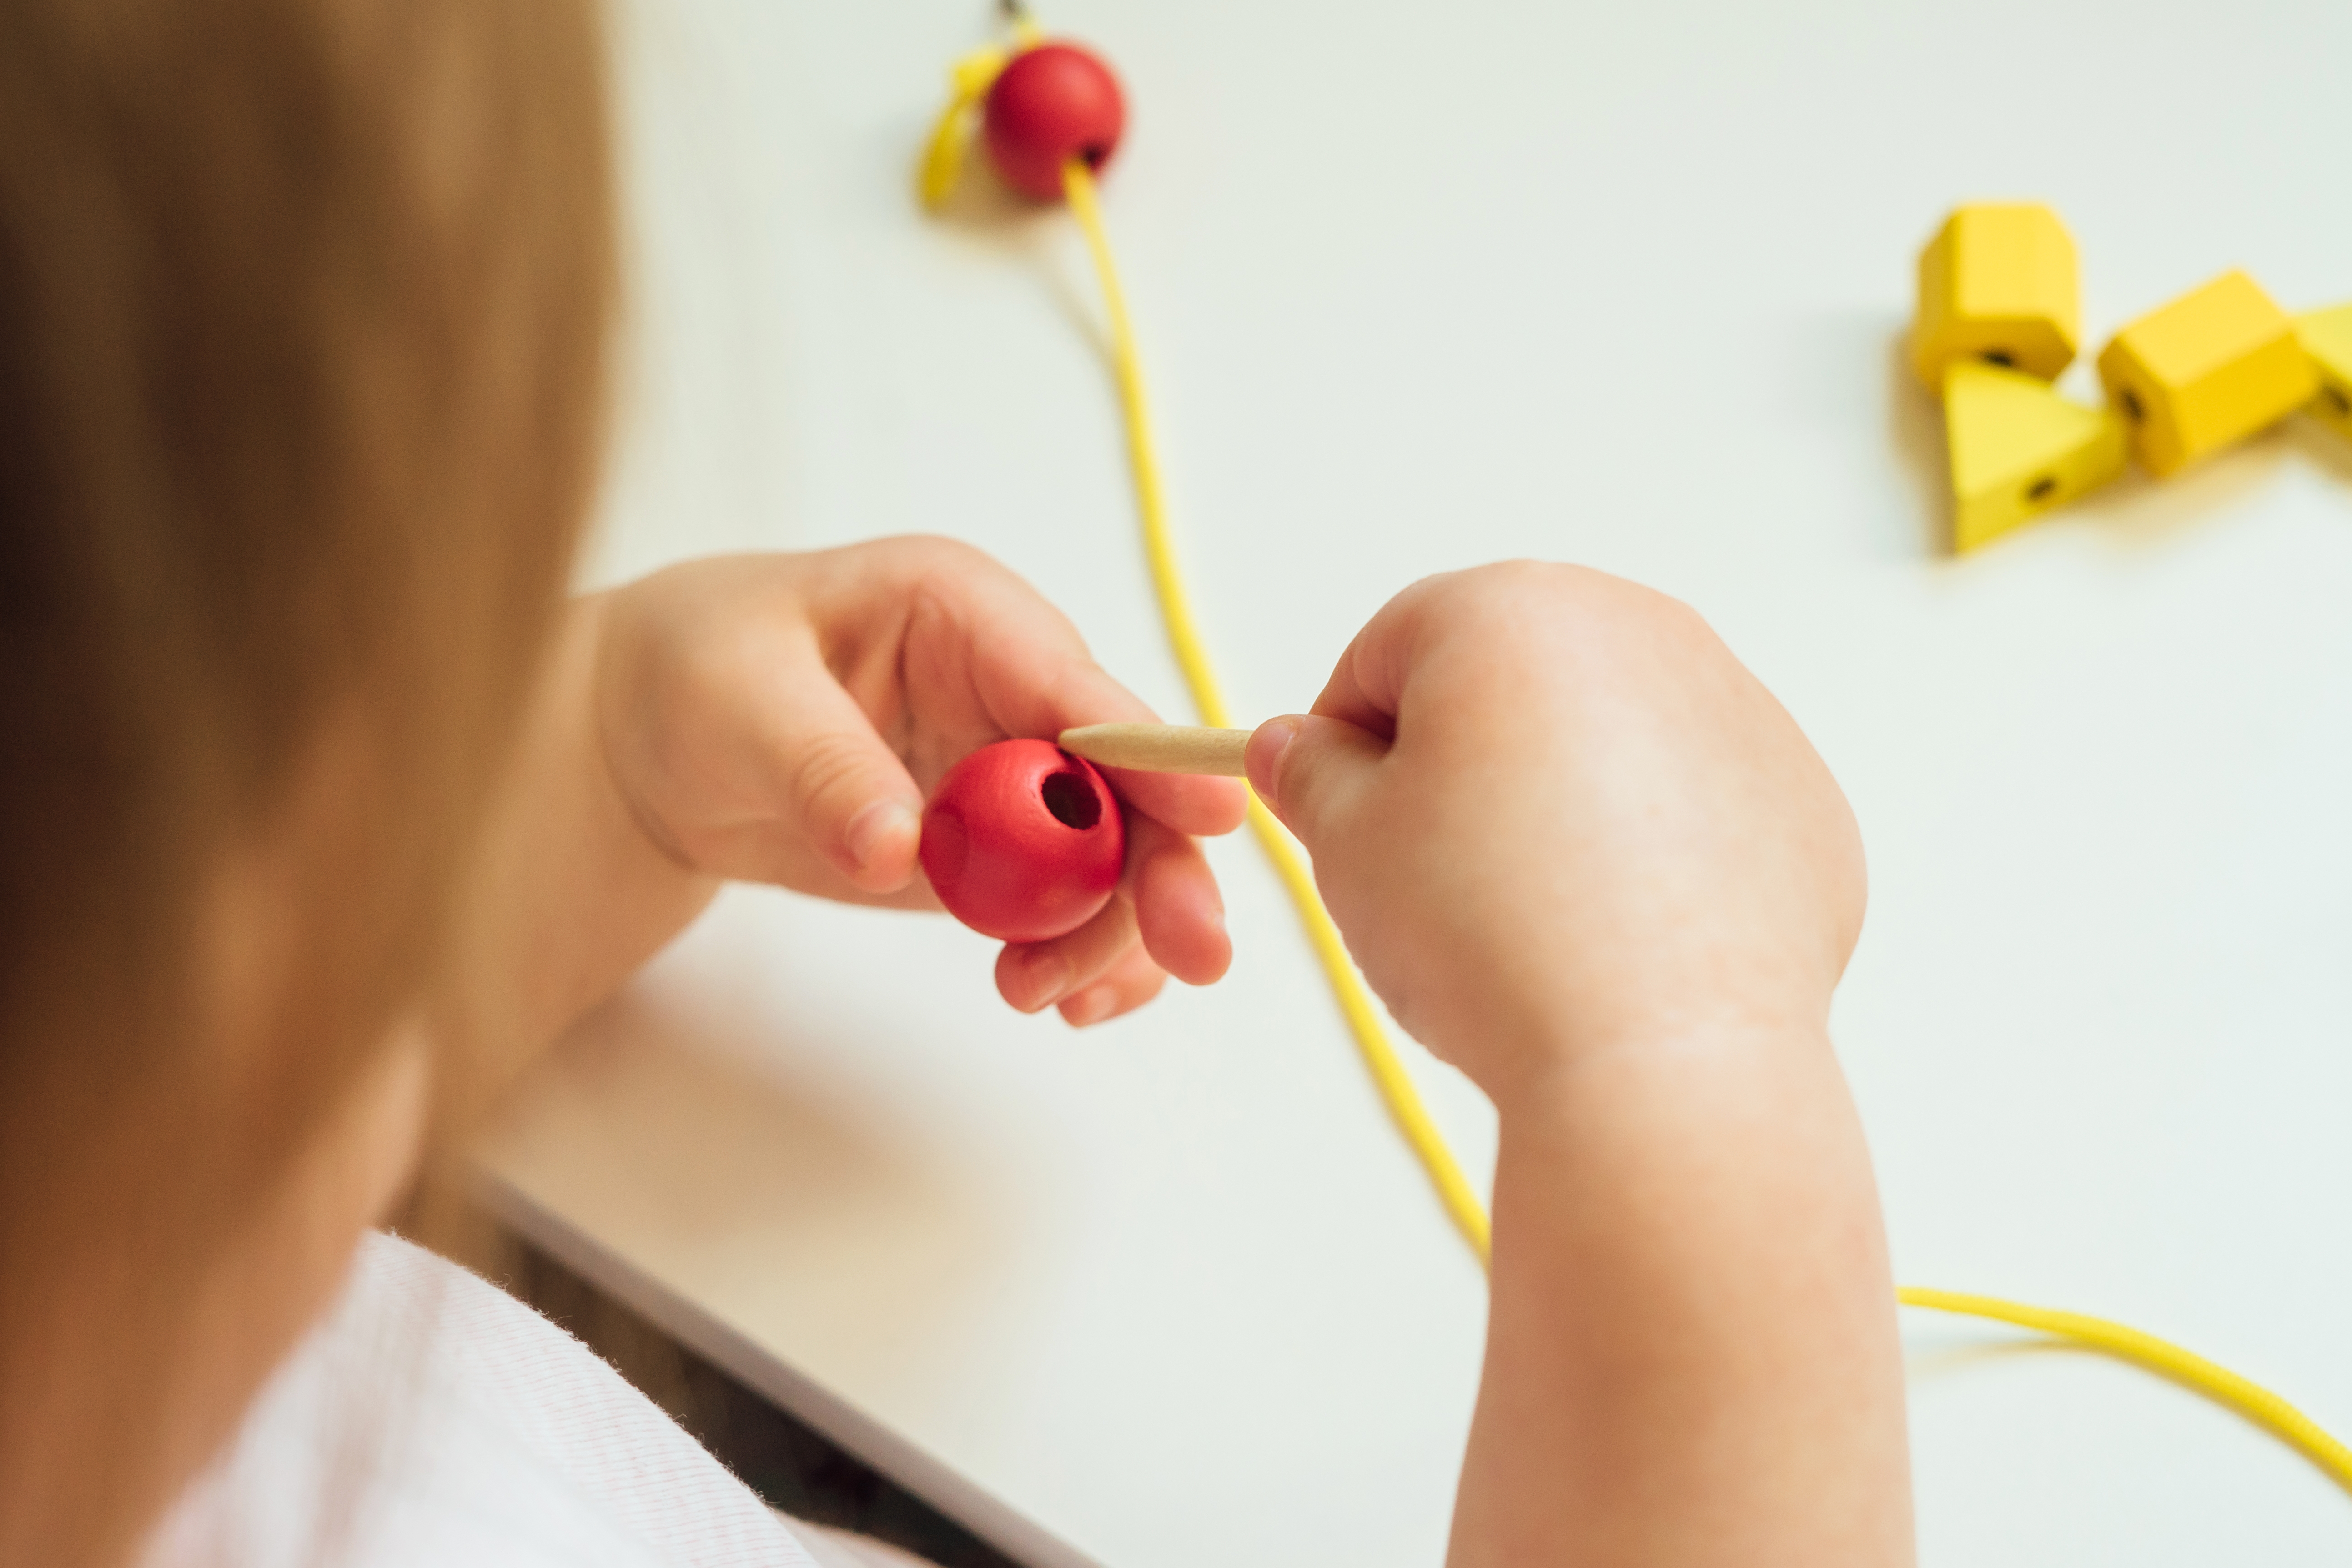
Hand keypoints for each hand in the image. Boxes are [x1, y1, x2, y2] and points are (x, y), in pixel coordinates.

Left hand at [593, 538, 1246, 1023]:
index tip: (1213, 817)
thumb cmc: (695, 674)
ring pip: (1113, 856)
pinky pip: (1070, 901)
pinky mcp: (999, 847)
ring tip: (1041, 996)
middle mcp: (1012, 690)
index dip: (1151, 753)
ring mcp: (1015, 774)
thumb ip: (825, 770)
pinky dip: (1081, 952)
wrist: (651, 736)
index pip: (1077, 685)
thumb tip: (899, 849)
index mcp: (964, 614)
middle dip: (1162, 866)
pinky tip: (1066, 1000)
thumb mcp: (738, 703)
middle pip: (1124, 781)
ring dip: (1105, 932)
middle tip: (1190, 953)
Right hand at [1245, 561, 1864, 1098]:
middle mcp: (1640, 629)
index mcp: (1511, 610)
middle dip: (1462, 762)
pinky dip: (1653, 856)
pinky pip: (1695, 809)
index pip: (1389, 650)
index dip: (1347, 740)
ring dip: (1559, 803)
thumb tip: (1302, 749)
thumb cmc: (1489, 934)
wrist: (1659, 1060)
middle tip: (1438, 877)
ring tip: (1534, 918)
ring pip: (1607, 740)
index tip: (1347, 820)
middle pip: (1509, 680)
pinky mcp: (1799, 801)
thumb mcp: (1347, 843)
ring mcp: (1738, 710)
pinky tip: (1621, 939)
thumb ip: (1309, 774)